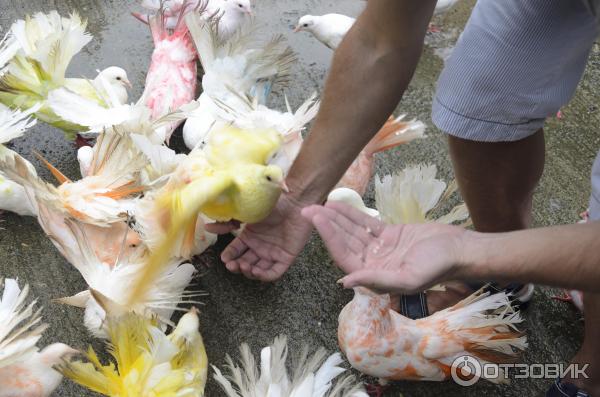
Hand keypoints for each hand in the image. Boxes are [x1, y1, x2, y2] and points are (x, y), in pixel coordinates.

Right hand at [220, 193, 313, 280]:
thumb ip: (227, 221)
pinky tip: (257, 271)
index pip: (236, 251)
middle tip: (233, 265)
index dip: (229, 256)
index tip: (224, 258)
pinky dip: (264, 275)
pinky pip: (275, 272)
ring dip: (249, 272)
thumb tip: (207, 226)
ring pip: (258, 270)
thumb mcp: (245, 212)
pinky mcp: (286, 257)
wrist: (294, 200)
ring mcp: (273, 252)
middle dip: (237, 266)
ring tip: (244, 266)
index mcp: (250, 236)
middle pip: (245, 262)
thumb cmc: (271, 203)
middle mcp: (261, 246)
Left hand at [301, 201, 467, 292]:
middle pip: (345, 242)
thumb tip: (344, 282)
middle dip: (327, 225)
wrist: (460, 250)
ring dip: (337, 218)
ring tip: (319, 204)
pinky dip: (352, 214)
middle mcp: (374, 264)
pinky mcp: (390, 235)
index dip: (329, 238)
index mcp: (375, 277)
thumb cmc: (438, 267)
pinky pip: (366, 224)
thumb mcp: (407, 278)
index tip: (316, 220)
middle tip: (308, 208)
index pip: (344, 256)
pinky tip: (338, 205)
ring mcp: (381, 249)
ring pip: (353, 231)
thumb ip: (376, 280)